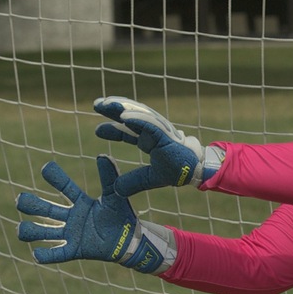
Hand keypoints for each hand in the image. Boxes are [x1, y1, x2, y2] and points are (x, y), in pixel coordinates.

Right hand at [14, 157, 172, 273]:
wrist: (130, 241)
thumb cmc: (122, 216)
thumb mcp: (114, 196)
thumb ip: (109, 177)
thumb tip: (102, 155)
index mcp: (80, 203)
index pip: (64, 187)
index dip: (56, 177)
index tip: (46, 168)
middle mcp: (71, 218)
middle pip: (46, 210)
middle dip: (32, 205)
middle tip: (21, 199)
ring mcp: (71, 234)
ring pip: (45, 232)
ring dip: (32, 230)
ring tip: (20, 229)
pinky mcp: (75, 251)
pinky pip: (58, 254)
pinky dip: (46, 255)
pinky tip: (36, 254)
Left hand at [93, 97, 224, 193]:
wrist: (196, 171)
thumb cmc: (177, 171)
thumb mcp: (149, 179)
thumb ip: (133, 182)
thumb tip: (115, 190)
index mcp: (149, 140)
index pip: (128, 131)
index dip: (113, 129)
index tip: (97, 130)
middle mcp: (153, 131)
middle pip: (130, 116)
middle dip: (113, 108)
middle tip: (96, 104)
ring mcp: (160, 130)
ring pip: (139, 114)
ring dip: (122, 107)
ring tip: (105, 103)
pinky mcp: (167, 134)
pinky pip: (150, 123)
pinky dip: (137, 119)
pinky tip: (123, 116)